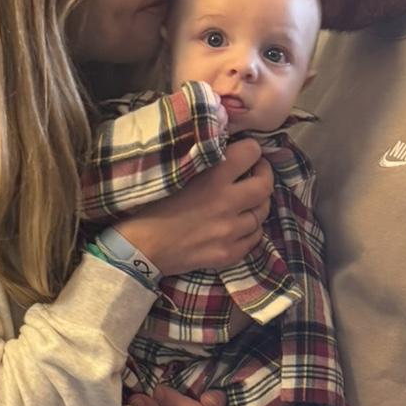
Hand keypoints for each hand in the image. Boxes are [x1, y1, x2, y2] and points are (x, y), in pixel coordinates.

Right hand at [114, 139, 271, 275]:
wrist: (140, 247)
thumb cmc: (151, 206)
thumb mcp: (177, 173)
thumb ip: (204, 162)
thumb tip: (227, 151)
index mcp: (212, 178)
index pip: (251, 153)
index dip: (253, 151)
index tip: (248, 154)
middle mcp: (227, 203)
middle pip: (265, 186)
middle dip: (264, 176)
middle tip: (256, 174)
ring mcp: (230, 232)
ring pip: (262, 214)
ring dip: (256, 205)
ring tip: (246, 202)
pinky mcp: (228, 254)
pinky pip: (254, 239)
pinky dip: (250, 230)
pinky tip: (239, 226)